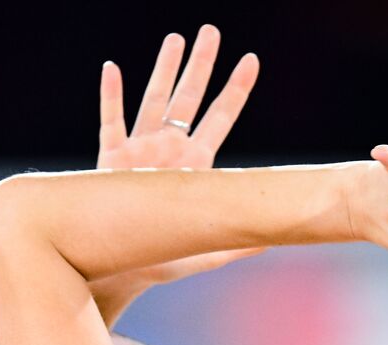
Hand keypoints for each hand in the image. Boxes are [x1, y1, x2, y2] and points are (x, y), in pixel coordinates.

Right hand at [93, 25, 266, 296]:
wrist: (122, 270)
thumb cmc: (164, 261)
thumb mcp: (210, 249)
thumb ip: (242, 240)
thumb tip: (277, 238)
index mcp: (195, 164)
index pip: (221, 117)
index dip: (236, 89)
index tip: (251, 60)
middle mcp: (169, 150)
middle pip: (188, 97)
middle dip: (200, 64)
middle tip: (211, 31)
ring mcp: (140, 151)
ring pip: (153, 100)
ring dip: (163, 70)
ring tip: (174, 39)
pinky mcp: (110, 159)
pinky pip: (111, 122)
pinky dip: (111, 96)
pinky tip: (112, 69)